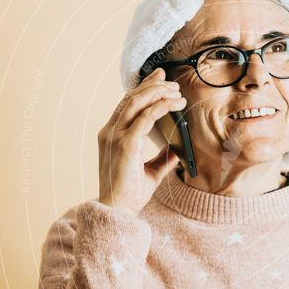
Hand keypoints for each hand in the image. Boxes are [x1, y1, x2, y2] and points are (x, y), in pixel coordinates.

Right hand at [97, 68, 186, 215]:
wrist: (117, 211)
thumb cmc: (130, 194)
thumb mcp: (151, 172)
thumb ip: (162, 158)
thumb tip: (178, 150)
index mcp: (111, 135)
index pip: (127, 103)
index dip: (144, 87)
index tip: (160, 77)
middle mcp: (110, 132)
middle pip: (132, 97)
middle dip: (154, 85)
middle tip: (174, 84)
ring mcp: (115, 136)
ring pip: (138, 101)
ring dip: (159, 92)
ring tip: (178, 93)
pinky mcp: (126, 144)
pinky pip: (146, 117)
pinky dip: (162, 106)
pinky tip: (176, 104)